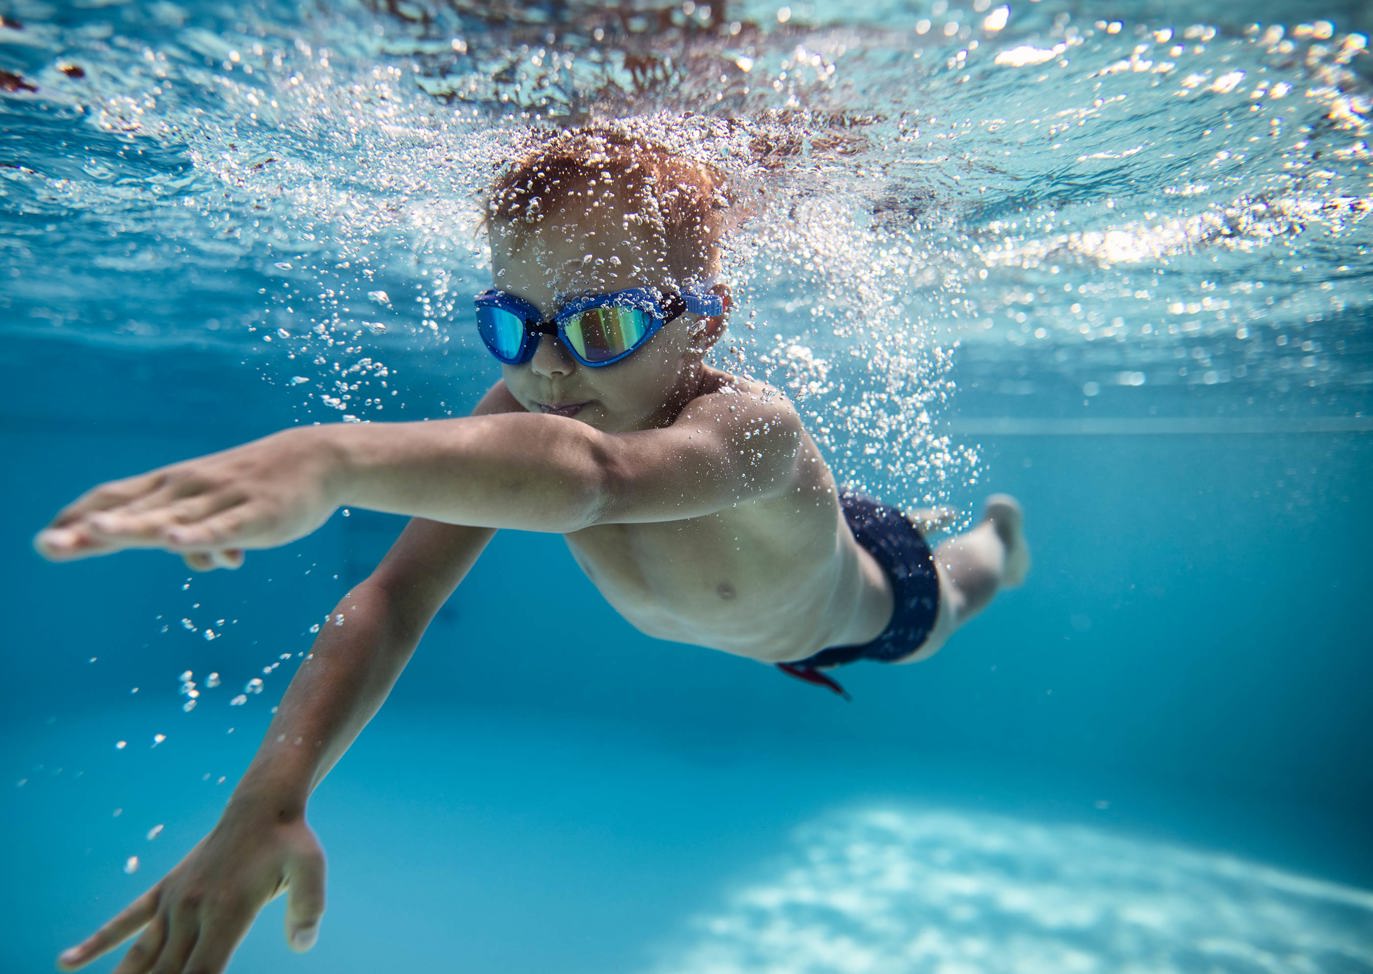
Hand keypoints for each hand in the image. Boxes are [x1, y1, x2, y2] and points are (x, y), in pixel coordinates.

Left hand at [35, 428, 343, 564]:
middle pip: (132, 510)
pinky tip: (176, 543)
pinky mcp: (256, 515)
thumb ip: (201, 534)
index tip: (44, 541)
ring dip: (132, 527)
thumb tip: (194, 560)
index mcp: (174, 486)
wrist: (319, 459)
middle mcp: (188, 489)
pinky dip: (199, 535)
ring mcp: (221, 501)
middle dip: (88, 530)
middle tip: (45, 547)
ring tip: (95, 534)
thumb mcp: (223, 508)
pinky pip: (223, 527)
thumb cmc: (262, 484)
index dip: (78, 517)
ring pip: (171, 518)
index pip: (116, 498)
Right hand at [57, 812, 325, 973]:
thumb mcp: (311, 869)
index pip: (202, 973)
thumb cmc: (291, 840)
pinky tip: (66, 963)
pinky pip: (125, 921)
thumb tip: (304, 944)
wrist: (263, 804)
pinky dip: (96, 943)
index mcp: (226, 913)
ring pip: (139, 956)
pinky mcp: (165, 890)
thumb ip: (308, 908)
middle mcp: (192, 912)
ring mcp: (173, 902)